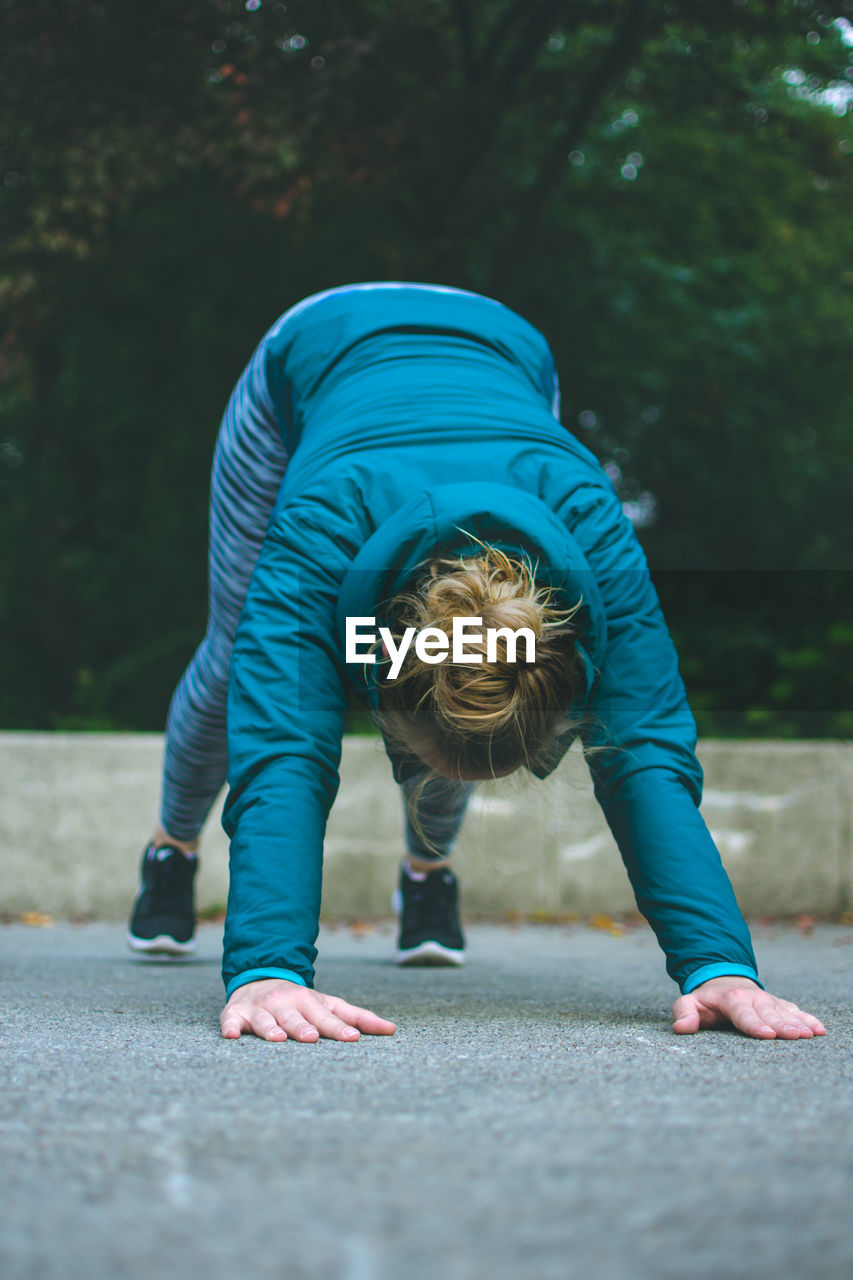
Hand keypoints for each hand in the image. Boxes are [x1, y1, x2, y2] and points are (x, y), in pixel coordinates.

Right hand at [220, 978, 396, 1042]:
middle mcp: (285, 1003)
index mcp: (310, 1002)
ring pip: (264, 1020)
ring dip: (270, 1028)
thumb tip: (393, 1029)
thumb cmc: (301, 1002)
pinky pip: (231, 1021)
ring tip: (277, 1039)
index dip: (339, 1028)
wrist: (260, 979)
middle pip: (295, 1018)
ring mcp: (260, 1008)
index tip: (353, 1039)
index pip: (327, 1017)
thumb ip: (358, 1017)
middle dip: (303, 1027)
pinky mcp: (236, 1014)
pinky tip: (231, 1036)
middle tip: (312, 1038)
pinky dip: (230, 1027)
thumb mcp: (329, 1005)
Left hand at [672, 975, 826, 1039]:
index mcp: (731, 999)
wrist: (723, 982)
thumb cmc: (706, 1001)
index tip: (767, 1035)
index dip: (754, 1024)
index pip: (743, 1013)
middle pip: (768, 1014)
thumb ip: (685, 1014)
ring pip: (784, 1013)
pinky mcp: (779, 1005)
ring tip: (810, 1034)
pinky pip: (795, 1011)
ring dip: (798, 1023)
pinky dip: (808, 1019)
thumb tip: (681, 1028)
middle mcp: (753, 998)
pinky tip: (819, 1029)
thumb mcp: (689, 1003)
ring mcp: (768, 1001)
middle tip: (796, 1036)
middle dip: (782, 1025)